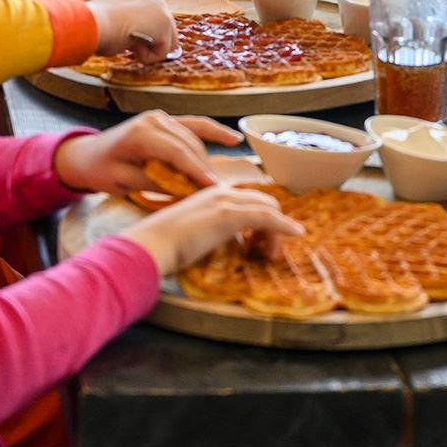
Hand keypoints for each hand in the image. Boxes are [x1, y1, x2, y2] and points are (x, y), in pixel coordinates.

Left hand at [53, 108, 240, 195]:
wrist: (86, 155)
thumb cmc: (100, 170)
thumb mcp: (124, 182)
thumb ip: (156, 183)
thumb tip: (188, 191)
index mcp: (140, 133)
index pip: (176, 152)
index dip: (196, 170)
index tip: (212, 187)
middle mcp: (154, 120)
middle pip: (189, 145)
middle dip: (203, 168)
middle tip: (215, 193)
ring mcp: (161, 117)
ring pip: (194, 138)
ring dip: (206, 159)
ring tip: (215, 182)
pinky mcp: (166, 120)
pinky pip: (195, 125)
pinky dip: (214, 132)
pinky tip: (234, 138)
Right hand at [87, 0, 176, 59]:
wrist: (93, 23)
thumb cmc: (92, 21)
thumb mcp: (110, 16)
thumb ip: (125, 19)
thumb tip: (131, 34)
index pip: (150, 14)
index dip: (140, 30)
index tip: (125, 35)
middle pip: (163, 26)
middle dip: (148, 39)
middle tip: (127, 42)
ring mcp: (162, 10)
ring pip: (165, 40)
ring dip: (148, 49)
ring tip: (130, 47)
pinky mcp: (165, 26)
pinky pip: (162, 52)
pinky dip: (147, 57)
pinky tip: (133, 50)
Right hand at [122, 183, 307, 275]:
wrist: (150, 246)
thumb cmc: (164, 244)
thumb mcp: (194, 232)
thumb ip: (211, 229)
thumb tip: (226, 241)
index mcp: (212, 193)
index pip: (249, 200)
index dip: (260, 220)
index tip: (255, 244)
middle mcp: (221, 191)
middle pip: (264, 202)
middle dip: (272, 225)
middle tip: (266, 252)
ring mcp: (226, 201)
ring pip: (268, 209)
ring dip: (277, 232)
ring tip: (269, 255)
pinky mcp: (230, 214)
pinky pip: (268, 217)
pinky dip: (285, 226)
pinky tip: (296, 234)